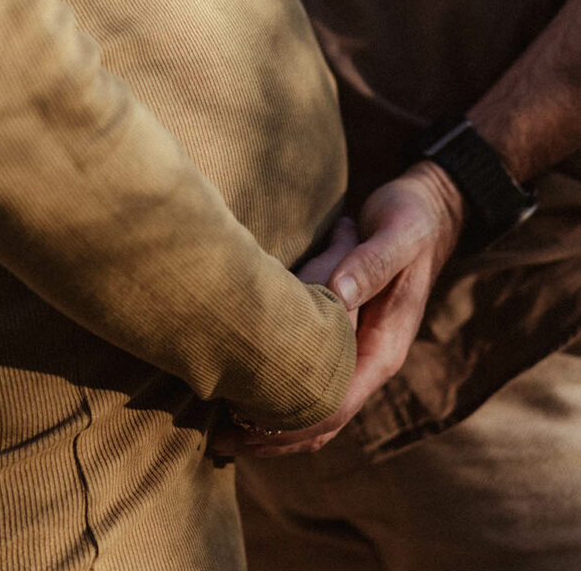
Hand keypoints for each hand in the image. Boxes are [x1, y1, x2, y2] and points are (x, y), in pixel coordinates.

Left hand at [213, 161, 463, 457]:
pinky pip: (314, 379)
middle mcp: (372, 358)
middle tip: (221, 438)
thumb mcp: (396, 235)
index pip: (340, 404)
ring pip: (317, 407)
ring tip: (224, 429)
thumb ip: (370, 263)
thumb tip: (337, 293)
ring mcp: (358, 352)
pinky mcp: (343, 337)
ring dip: (275, 423)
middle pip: (324, 419)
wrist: (427, 210)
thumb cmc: (410, 220)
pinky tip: (244, 391)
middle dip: (276, 435)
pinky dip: (282, 393)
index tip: (248, 423)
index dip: (295, 421)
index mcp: (386, 346)